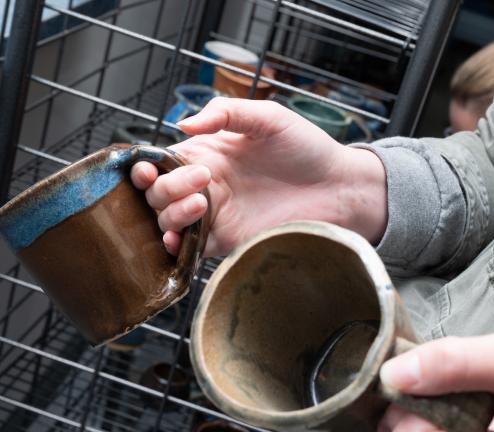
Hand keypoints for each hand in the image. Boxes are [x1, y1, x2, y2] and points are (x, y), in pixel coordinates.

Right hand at [131, 98, 386, 255]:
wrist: (337, 188)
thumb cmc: (307, 148)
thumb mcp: (268, 118)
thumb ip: (225, 113)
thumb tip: (182, 125)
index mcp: (210, 155)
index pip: (164, 162)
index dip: (148, 167)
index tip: (148, 168)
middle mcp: (207, 186)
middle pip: (160, 193)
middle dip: (166, 188)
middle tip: (203, 179)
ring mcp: (216, 216)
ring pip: (169, 221)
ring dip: (171, 214)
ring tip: (202, 204)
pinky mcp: (228, 241)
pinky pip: (192, 248)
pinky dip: (177, 247)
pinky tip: (178, 241)